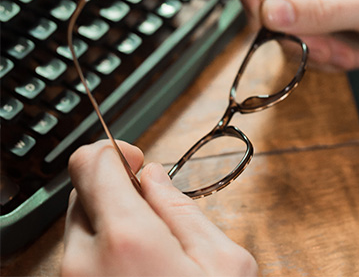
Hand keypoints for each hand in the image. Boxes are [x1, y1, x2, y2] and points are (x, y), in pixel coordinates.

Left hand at [62, 140, 256, 276]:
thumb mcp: (222, 262)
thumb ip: (180, 207)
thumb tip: (151, 176)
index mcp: (127, 238)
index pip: (92, 163)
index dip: (113, 151)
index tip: (134, 160)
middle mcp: (84, 261)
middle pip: (82, 191)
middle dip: (115, 189)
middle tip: (151, 212)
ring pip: (78, 225)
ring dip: (108, 221)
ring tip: (148, 251)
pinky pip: (78, 257)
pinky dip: (101, 250)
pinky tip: (134, 272)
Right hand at [239, 0, 358, 69]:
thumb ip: (323, 10)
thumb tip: (267, 14)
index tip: (262, 20)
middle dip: (287, 28)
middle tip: (321, 50)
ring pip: (273, 17)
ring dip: (302, 45)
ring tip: (343, 54)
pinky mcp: (309, 6)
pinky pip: (288, 32)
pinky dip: (309, 51)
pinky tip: (343, 52)